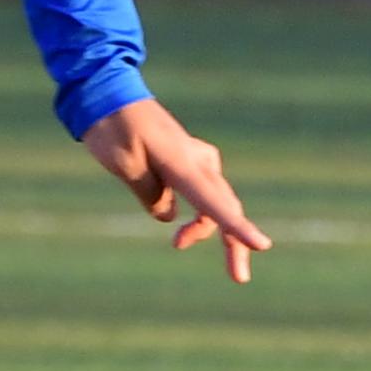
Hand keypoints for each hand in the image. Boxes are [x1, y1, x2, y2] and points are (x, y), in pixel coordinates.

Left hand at [81, 100, 270, 283]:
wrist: (107, 91)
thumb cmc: (112, 128)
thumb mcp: (124, 167)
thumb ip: (151, 194)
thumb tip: (169, 216)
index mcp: (182, 164)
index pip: (215, 203)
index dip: (238, 228)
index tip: (263, 245)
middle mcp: (197, 160)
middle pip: (224, 206)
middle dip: (233, 242)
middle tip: (239, 279)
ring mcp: (195, 157)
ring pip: (214, 200)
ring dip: (206, 227)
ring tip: (178, 245)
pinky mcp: (187, 158)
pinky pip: (203, 190)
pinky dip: (198, 211)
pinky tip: (180, 225)